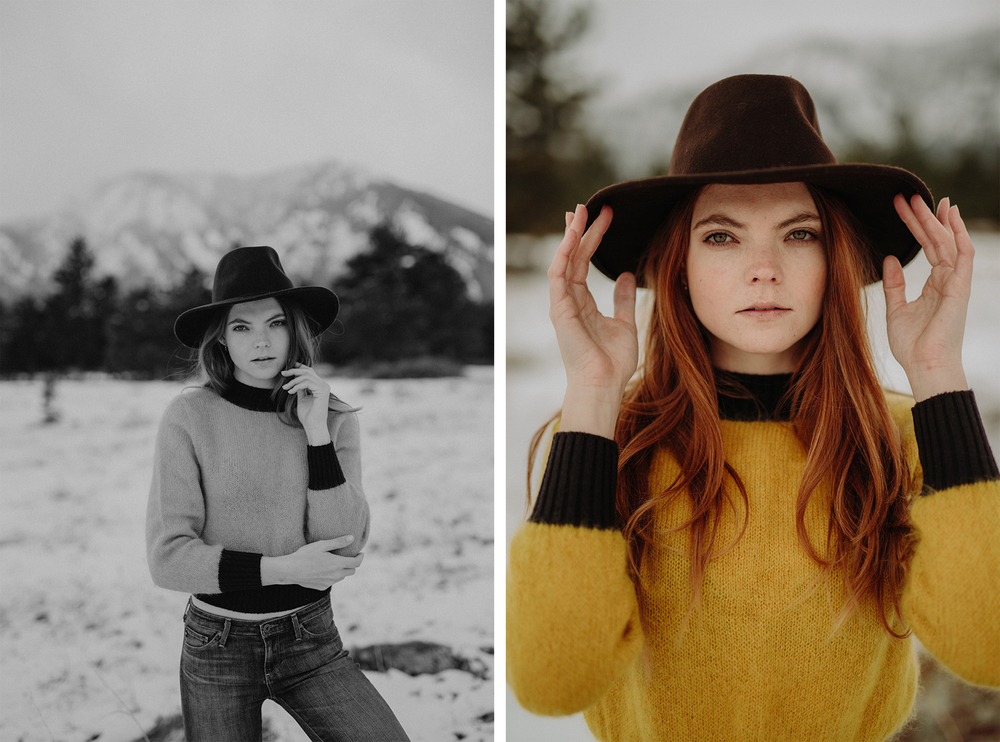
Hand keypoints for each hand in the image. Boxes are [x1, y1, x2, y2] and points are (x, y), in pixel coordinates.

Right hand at [261, 536, 362, 589]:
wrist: (290, 570)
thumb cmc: (305, 555)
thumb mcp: (322, 545)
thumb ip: (338, 542)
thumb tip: (352, 538)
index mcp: (337, 564)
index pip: (356, 563)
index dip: (360, 557)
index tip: (360, 553)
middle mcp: (335, 575)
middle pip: (351, 571)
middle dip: (352, 564)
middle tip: (349, 557)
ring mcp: (329, 583)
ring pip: (342, 577)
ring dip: (342, 570)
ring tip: (336, 562)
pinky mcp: (322, 587)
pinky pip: (332, 582)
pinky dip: (333, 576)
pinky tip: (325, 570)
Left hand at [281, 363, 331, 441]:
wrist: (313, 426)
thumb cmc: (308, 415)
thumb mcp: (302, 399)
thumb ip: (300, 389)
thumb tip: (295, 381)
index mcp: (320, 386)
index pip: (310, 371)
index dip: (300, 367)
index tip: (288, 367)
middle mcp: (324, 385)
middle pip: (308, 371)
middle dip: (294, 371)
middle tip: (283, 373)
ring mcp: (324, 387)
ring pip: (306, 376)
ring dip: (293, 381)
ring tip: (286, 388)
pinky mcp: (321, 391)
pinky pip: (306, 383)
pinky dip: (297, 386)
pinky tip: (290, 392)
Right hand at [549, 204, 638, 436]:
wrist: (603, 385)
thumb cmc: (613, 363)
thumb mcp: (625, 323)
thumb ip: (621, 299)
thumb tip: (625, 274)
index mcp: (581, 304)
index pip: (583, 263)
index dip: (591, 239)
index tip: (603, 218)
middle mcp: (568, 301)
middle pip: (573, 257)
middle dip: (581, 231)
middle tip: (591, 206)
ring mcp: (562, 304)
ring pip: (564, 260)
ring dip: (571, 235)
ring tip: (581, 212)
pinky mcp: (559, 309)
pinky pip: (559, 274)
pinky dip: (564, 253)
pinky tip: (573, 235)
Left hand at [883, 194, 971, 401]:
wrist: (924, 366)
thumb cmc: (912, 345)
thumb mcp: (896, 309)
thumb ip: (894, 285)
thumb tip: (889, 259)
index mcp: (936, 285)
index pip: (928, 247)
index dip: (915, 226)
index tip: (902, 207)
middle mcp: (949, 280)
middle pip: (938, 241)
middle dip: (924, 218)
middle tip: (909, 196)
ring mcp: (957, 283)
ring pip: (950, 243)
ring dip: (939, 220)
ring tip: (926, 199)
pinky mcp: (961, 289)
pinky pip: (963, 256)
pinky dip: (959, 235)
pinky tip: (952, 217)